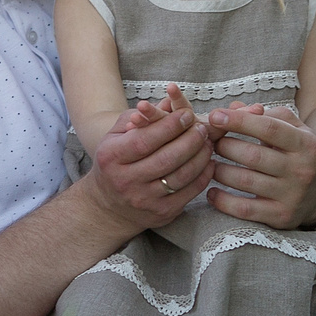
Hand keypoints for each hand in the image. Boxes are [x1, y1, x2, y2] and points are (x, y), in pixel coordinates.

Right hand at [85, 85, 212, 233]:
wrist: (108, 206)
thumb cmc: (116, 162)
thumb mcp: (117, 136)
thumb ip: (141, 117)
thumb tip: (170, 101)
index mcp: (111, 158)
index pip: (144, 141)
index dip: (169, 127)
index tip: (187, 114)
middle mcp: (126, 181)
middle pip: (166, 159)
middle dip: (190, 140)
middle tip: (202, 128)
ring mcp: (144, 200)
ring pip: (181, 176)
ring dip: (200, 157)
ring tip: (208, 142)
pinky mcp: (161, 213)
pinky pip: (189, 193)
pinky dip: (203, 176)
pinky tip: (208, 162)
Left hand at [202, 104, 315, 229]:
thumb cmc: (301, 154)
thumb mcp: (294, 130)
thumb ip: (265, 116)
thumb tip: (232, 109)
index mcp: (305, 144)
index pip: (268, 128)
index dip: (239, 121)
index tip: (215, 116)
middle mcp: (301, 170)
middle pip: (252, 156)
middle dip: (225, 146)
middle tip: (212, 144)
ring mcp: (292, 195)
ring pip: (245, 181)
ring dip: (219, 171)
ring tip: (210, 165)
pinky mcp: (281, 216)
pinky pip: (245, 209)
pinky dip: (223, 201)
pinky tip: (212, 192)